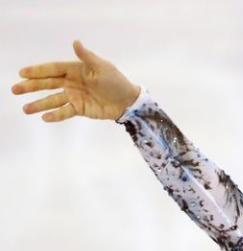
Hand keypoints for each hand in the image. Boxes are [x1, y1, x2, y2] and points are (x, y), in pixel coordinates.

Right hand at [11, 40, 140, 121]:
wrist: (128, 102)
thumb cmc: (116, 81)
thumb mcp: (102, 67)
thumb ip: (87, 57)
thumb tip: (75, 42)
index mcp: (75, 70)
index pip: (52, 70)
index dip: (37, 71)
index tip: (22, 73)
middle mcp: (71, 83)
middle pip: (48, 84)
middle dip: (31, 87)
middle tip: (15, 89)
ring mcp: (74, 96)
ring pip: (53, 100)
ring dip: (39, 104)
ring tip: (25, 109)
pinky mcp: (80, 109)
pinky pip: (65, 112)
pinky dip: (55, 115)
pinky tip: (44, 117)